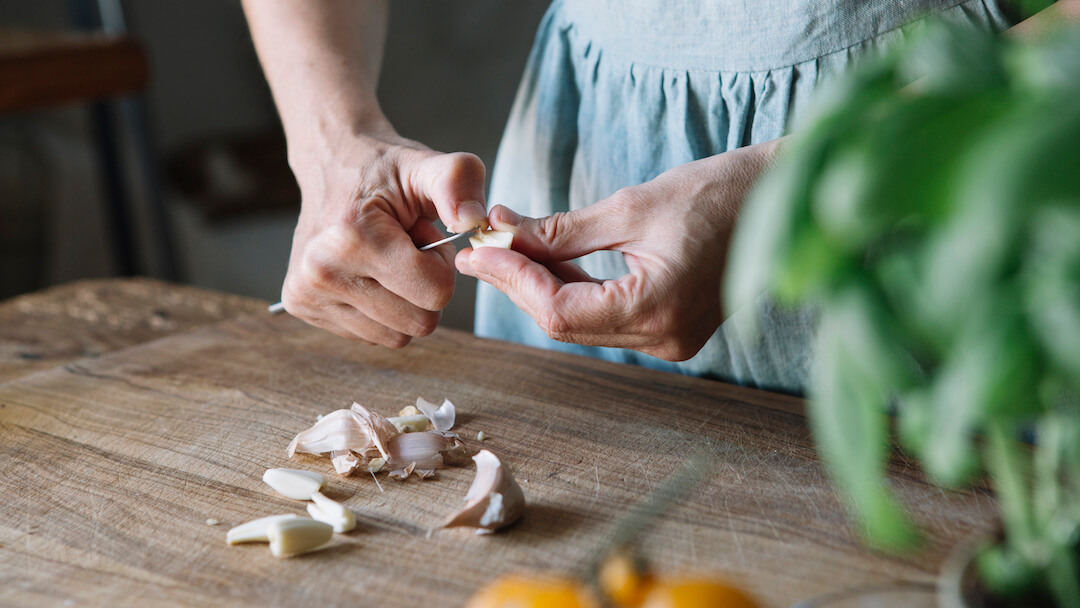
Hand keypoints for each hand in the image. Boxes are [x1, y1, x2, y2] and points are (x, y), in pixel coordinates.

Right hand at [281, 125, 488, 346]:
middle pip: (420, 322)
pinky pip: (372, 336)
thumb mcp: (427, 165)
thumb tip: (474, 221)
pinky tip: (369, 272)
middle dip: (426, 287)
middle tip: (406, 248)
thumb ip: (458, 183)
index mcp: (351, 238)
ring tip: (387, 258)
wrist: (331, 163)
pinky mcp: (302, 307)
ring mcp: (307, 294)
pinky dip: (382, 310)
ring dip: (405, 301)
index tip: (423, 235)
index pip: (435, 292)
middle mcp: (320, 272)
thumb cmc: (384, 170)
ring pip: (397, 336)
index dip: (442, 264)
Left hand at [456, 141, 776, 360]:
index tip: (478, 248)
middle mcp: (663, 339)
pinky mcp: (672, 329)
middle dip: (519, 282)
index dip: (511, 280)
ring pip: (581, 322)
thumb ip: (562, 231)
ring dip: (542, 286)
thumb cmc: (717, 193)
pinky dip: (574, 290)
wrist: (780, 200)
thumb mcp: (631, 207)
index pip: (558, 311)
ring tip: (507, 246)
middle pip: (564, 322)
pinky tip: (548, 260)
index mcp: (656, 310)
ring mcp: (670, 340)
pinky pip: (606, 318)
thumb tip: (504, 234)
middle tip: (484, 244)